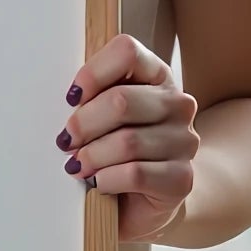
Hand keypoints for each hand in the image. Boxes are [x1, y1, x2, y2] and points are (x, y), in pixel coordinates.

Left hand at [59, 33, 198, 243]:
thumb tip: (67, 100)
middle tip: (65, 141)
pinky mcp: (182, 178)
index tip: (71, 98)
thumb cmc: (117, 150)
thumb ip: (91, 97)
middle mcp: (178, 103)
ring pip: (127, 142)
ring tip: (78, 166)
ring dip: (92, 156)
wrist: (148, 198)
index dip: (92, 73)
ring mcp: (184, 141)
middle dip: (83, 124)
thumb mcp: (103, 115)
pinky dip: (107, 179)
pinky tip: (98, 183)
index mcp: (156, 75)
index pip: (127, 52)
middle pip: (121, 101)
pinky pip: (135, 174)